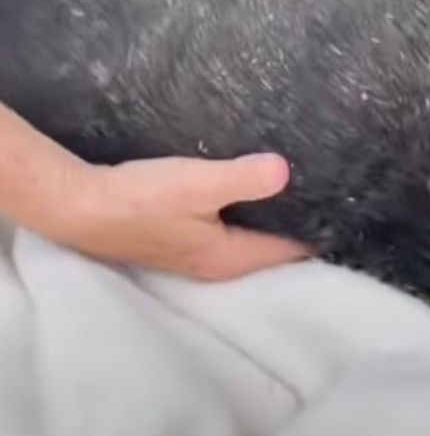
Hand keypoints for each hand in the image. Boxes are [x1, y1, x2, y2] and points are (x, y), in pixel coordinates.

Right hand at [39, 152, 311, 280]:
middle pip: (272, 248)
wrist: (76, 204)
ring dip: (270, 219)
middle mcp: (217, 265)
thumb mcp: (198, 183)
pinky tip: (251, 192)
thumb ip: (244, 177)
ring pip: (249, 238)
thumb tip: (286, 170)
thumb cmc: (139, 199)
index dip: (318, 232)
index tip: (347, 209)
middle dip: (299, 225)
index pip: (289, 252)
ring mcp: (196, 254)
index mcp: (230, 259)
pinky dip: (245, 213)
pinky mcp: (179, 237)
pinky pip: (227, 228)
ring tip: (303, 191)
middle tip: (334, 196)